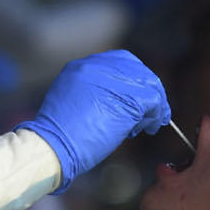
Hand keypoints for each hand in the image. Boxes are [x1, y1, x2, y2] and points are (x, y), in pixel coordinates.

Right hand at [18, 50, 171, 189]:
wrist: (52, 147)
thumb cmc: (58, 138)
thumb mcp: (72, 104)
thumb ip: (93, 95)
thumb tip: (119, 102)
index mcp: (80, 67)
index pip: (119, 61)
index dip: (132, 79)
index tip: (137, 98)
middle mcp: (95, 66)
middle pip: (136, 69)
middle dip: (147, 90)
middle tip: (150, 112)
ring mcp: (113, 80)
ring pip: (148, 84)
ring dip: (154, 105)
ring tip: (149, 124)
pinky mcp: (127, 97)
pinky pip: (154, 100)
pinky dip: (157, 114)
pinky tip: (150, 127)